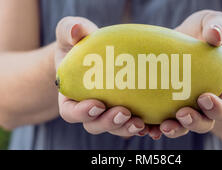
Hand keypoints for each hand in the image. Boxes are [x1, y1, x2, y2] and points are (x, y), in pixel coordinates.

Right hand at [54, 17, 148, 136]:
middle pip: (94, 125)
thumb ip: (70, 30)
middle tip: (123, 113)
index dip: (81, 113)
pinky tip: (152, 123)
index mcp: (70, 97)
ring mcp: (108, 113)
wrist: (99, 48)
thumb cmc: (80, 40)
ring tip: (140, 122)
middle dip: (108, 123)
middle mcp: (89, 110)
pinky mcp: (127, 111)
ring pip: (115, 128)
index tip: (97, 103)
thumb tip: (76, 30)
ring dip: (126, 128)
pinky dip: (143, 126)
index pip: (70, 112)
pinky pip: (132, 123)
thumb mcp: (71, 31)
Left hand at [148, 10, 221, 138]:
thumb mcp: (213, 22)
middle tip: (181, 114)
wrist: (186, 40)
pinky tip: (141, 124)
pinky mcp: (163, 107)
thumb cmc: (204, 32)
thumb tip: (214, 36)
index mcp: (221, 91)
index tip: (204, 97)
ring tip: (161, 127)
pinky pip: (158, 122)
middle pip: (203, 124)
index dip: (217, 109)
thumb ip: (218, 25)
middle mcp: (202, 105)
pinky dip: (151, 126)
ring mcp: (183, 108)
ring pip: (181, 128)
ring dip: (172, 130)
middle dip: (193, 123)